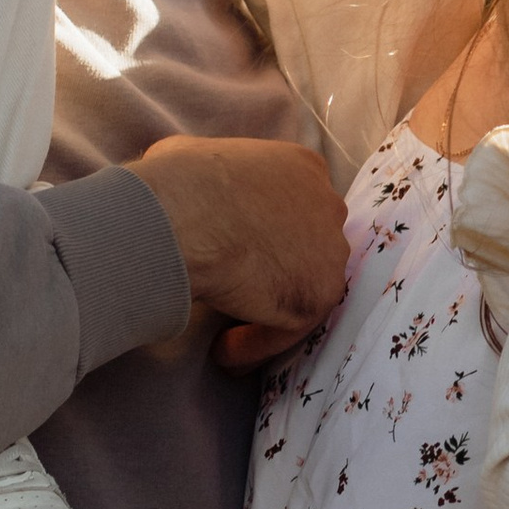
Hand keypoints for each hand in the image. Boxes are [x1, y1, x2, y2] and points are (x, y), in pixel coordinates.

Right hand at [131, 136, 347, 339]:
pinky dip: (257, 343)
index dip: (266, 232)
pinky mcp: (320, 294)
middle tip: (236, 291)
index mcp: (302, 167)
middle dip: (277, 269)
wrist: (184, 218)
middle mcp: (327, 204)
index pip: (294, 205)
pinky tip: (223, 352)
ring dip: (268, 312)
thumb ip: (206, 171)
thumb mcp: (190, 155)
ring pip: (302, 287)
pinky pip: (290, 327)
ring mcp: (330, 250)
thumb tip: (183, 183)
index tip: (235, 251)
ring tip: (225, 335)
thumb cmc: (179, 182)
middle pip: (309, 245)